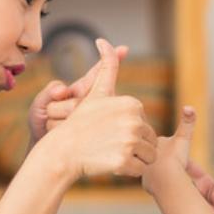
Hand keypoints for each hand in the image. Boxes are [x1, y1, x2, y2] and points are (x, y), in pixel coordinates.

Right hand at [44, 40, 156, 178]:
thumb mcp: (95, 92)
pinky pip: (140, 171)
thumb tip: (104, 41)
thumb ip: (106, 67)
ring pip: (149, 157)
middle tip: (110, 146)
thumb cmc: (80, 124)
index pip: (145, 125)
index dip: (130, 131)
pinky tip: (111, 164)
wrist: (63, 151)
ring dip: (134, 160)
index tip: (109, 131)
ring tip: (112, 155)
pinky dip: (128, 172)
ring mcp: (129, 141)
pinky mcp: (124, 161)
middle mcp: (134, 120)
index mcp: (131, 104)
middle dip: (134, 147)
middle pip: (150, 141)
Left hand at [142, 105, 196, 193]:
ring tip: (167, 174)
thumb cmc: (175, 157)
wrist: (166, 178)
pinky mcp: (146, 184)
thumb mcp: (183, 138)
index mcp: (153, 144)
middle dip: (158, 156)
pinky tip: (163, 184)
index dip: (166, 144)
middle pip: (155, 155)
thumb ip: (187, 122)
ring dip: (158, 171)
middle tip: (168, 161)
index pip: (159, 142)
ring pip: (153, 169)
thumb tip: (188, 106)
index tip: (171, 148)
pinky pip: (153, 183)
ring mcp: (145, 170)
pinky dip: (159, 183)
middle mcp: (145, 155)